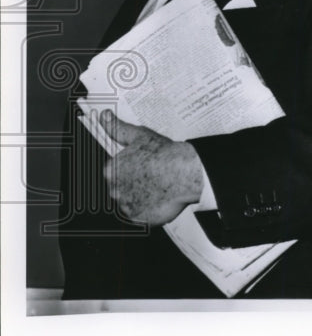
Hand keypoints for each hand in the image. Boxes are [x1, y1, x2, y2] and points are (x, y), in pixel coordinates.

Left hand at [101, 110, 203, 224]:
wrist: (183, 172)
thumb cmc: (163, 154)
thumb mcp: (139, 135)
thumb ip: (117, 128)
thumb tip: (103, 117)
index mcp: (111, 170)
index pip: (116, 172)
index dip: (132, 169)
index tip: (145, 167)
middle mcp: (114, 190)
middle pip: (122, 188)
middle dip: (135, 184)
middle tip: (154, 177)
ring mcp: (126, 205)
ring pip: (132, 202)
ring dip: (142, 197)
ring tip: (160, 188)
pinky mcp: (139, 218)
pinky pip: (142, 215)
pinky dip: (150, 210)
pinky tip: (161, 198)